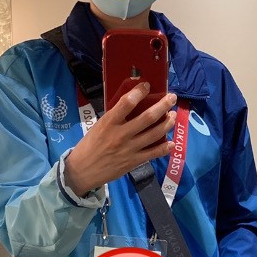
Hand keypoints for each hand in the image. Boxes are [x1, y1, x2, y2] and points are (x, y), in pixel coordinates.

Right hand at [63, 81, 177, 195]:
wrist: (83, 171)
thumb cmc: (89, 146)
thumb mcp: (98, 127)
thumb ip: (115, 118)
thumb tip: (131, 107)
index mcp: (109, 123)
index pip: (126, 103)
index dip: (139, 92)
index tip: (147, 86)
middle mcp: (121, 135)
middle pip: (147, 117)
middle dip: (163, 105)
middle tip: (172, 98)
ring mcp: (129, 149)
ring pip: (154, 134)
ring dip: (167, 123)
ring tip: (173, 116)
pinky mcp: (134, 162)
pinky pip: (153, 153)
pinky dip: (165, 148)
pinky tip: (172, 142)